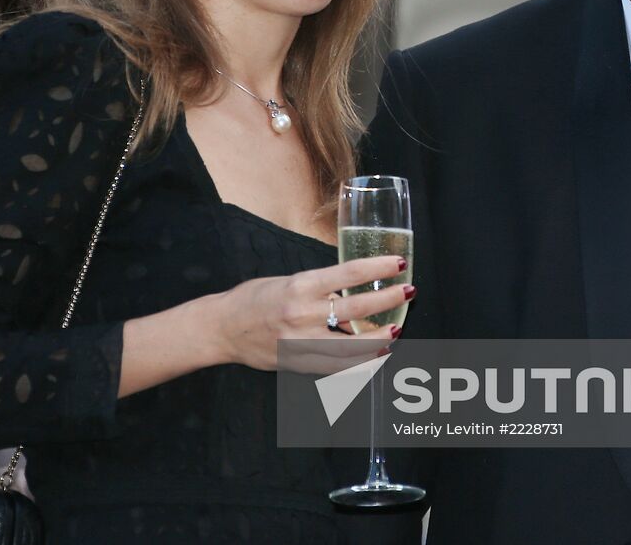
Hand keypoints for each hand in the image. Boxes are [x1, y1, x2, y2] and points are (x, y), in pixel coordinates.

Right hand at [205, 255, 412, 372]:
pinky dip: (359, 364)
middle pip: (356, 309)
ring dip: (379, 339)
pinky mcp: (298, 364)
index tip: (399, 263)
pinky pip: (336, 368)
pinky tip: (375, 357)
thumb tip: (353, 285)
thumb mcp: (288, 280)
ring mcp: (301, 343)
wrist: (222, 328)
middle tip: (408, 293)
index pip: (348, 274)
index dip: (377, 268)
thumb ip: (319, 285)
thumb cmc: (254, 297)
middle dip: (388, 300)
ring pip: (351, 345)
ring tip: (397, 330)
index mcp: (300, 286)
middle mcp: (303, 314)